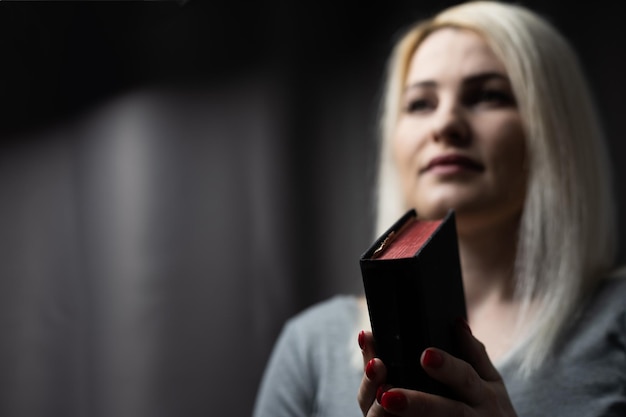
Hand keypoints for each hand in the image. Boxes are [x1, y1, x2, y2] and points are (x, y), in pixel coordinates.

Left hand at [356, 320, 517, 416]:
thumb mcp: (492, 383)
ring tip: (383, 406)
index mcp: (485, 392)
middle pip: (450, 411)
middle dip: (419, 403)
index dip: (446, 366)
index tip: (425, 355)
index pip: (465, 376)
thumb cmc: (493, 412)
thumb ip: (475, 355)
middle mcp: (478, 415)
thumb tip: (456, 323)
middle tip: (387, 394)